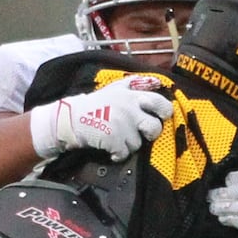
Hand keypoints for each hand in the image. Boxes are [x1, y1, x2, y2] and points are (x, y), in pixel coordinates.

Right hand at [30, 76, 172, 160]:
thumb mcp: (115, 88)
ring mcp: (122, 125)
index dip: (165, 112)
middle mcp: (130, 109)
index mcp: (132, 95)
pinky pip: (124, 153)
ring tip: (118, 139)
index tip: (160, 117)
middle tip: (143, 134)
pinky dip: (118, 154)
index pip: (160, 103)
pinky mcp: (114, 139)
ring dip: (129, 144)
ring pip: (138, 143)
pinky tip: (111, 148)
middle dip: (150, 133)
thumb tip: (156, 82)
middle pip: (154, 127)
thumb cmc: (94, 104)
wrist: (72, 118)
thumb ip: (135, 85)